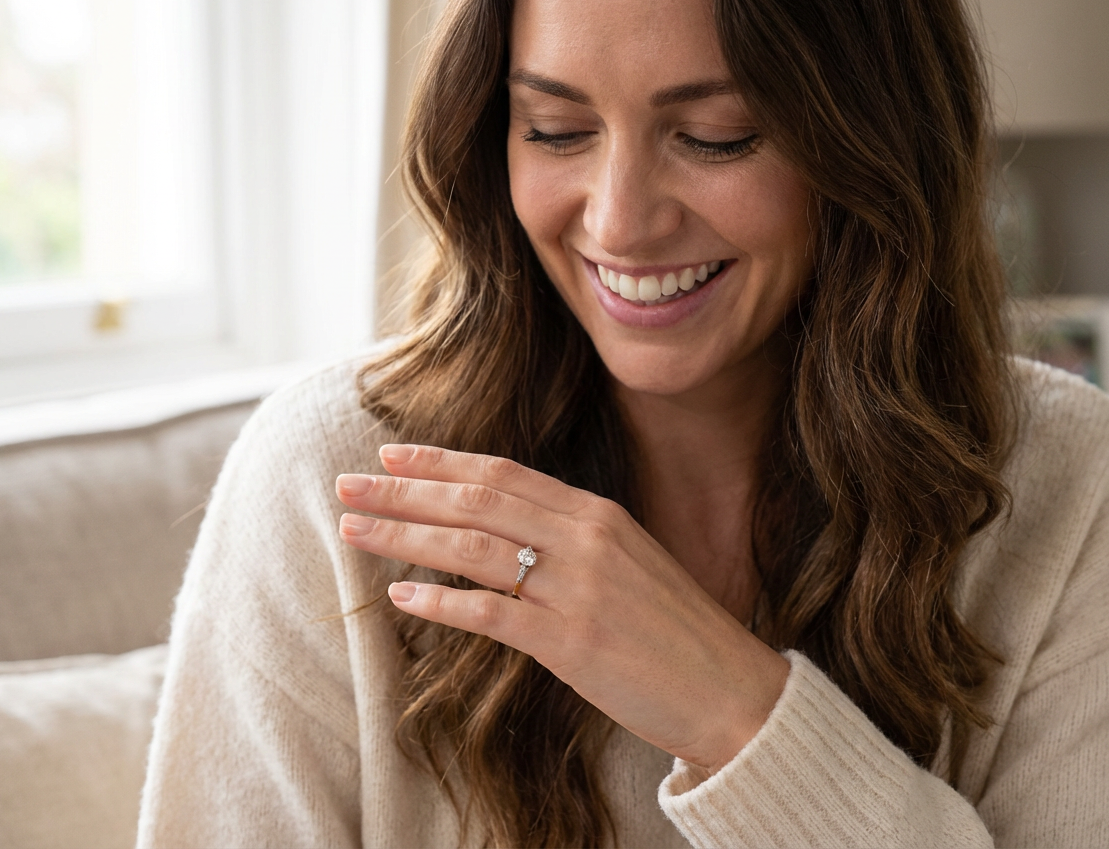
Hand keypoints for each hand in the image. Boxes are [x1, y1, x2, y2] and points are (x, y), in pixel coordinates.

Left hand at [335, 444, 788, 771]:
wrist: (729, 686)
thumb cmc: (675, 628)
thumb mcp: (629, 561)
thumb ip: (572, 539)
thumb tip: (508, 529)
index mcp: (597, 513)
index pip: (503, 472)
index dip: (441, 461)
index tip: (391, 455)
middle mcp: (584, 538)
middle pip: (476, 500)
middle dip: (404, 489)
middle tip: (347, 483)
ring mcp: (577, 588)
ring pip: (472, 546)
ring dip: (404, 535)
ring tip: (352, 528)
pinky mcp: (570, 641)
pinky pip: (491, 612)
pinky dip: (441, 601)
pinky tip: (400, 593)